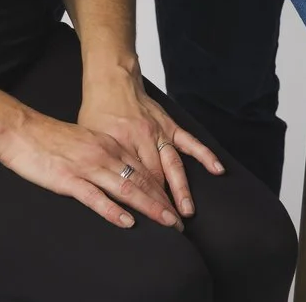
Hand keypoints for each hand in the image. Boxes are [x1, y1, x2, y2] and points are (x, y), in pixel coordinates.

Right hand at [0, 84, 211, 229]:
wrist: (23, 130)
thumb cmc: (53, 139)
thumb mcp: (88, 142)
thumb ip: (106, 156)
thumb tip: (123, 174)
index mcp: (111, 146)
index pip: (144, 170)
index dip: (163, 190)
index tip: (176, 208)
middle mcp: (105, 154)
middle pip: (142, 181)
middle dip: (163, 203)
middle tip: (179, 223)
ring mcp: (88, 167)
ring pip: (126, 189)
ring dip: (149, 208)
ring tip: (166, 223)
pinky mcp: (69, 179)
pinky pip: (96, 197)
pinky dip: (113, 210)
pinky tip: (128, 221)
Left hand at [77, 68, 225, 220]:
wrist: (112, 80)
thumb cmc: (97, 110)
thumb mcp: (89, 138)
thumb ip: (101, 162)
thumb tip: (101, 189)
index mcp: (120, 145)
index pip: (134, 182)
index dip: (143, 204)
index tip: (151, 222)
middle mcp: (142, 139)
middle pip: (155, 179)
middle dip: (163, 204)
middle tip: (170, 226)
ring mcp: (158, 131)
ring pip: (173, 165)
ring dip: (181, 189)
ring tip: (187, 210)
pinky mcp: (169, 124)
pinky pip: (189, 142)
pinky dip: (204, 155)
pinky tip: (216, 168)